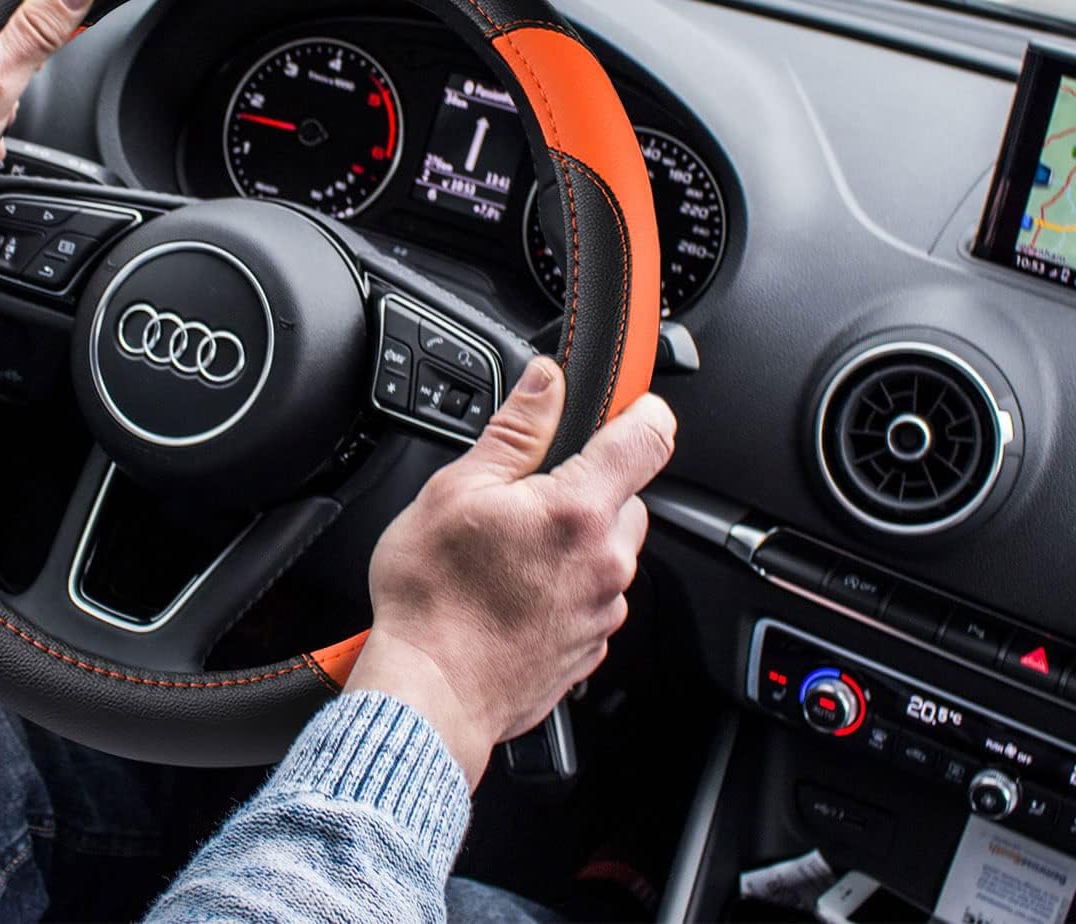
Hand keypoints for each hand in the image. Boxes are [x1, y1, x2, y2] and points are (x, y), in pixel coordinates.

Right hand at [345, 358, 674, 786]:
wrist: (428, 694)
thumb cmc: (432, 597)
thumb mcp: (459, 488)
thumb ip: (516, 429)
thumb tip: (546, 381)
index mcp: (578, 510)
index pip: (647, 438)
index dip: (642, 410)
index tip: (632, 404)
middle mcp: (606, 561)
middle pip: (628, 498)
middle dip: (589, 486)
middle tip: (527, 496)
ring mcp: (602, 610)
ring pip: (609, 551)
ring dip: (576, 541)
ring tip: (509, 552)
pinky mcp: (590, 648)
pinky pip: (594, 597)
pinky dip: (566, 587)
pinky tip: (514, 591)